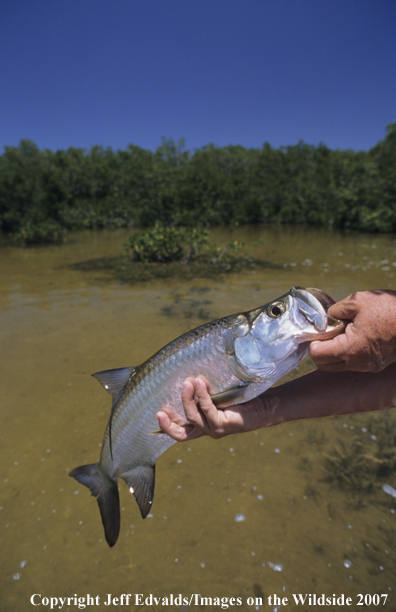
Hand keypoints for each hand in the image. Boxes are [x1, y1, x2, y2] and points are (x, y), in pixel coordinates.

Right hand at [156, 377, 271, 440]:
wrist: (263, 406)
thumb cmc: (239, 399)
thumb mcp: (216, 396)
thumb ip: (203, 392)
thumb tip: (191, 377)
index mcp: (202, 426)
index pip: (181, 433)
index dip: (167, 428)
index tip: (157, 414)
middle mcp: (207, 431)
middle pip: (182, 432)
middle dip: (170, 421)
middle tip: (162, 406)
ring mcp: (215, 430)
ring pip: (194, 417)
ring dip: (188, 399)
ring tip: (188, 382)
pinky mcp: (224, 425)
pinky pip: (208, 409)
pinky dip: (203, 396)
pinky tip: (201, 384)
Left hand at [310, 290, 395, 372]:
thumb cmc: (389, 310)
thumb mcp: (357, 301)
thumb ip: (336, 310)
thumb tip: (327, 316)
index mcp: (349, 349)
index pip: (317, 355)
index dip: (313, 341)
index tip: (319, 329)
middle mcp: (357, 363)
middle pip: (324, 365)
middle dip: (320, 349)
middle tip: (327, 332)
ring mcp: (368, 366)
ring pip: (339, 366)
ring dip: (334, 352)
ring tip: (342, 332)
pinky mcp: (376, 365)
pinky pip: (354, 363)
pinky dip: (348, 353)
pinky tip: (355, 335)